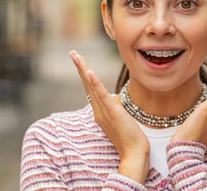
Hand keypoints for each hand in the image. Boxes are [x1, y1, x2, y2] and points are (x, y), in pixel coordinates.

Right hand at [69, 50, 149, 182]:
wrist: (134, 154)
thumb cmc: (130, 139)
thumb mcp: (121, 120)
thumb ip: (115, 111)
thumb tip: (115, 101)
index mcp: (100, 112)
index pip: (91, 89)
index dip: (84, 74)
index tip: (80, 62)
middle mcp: (98, 110)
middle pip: (87, 85)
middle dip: (79, 67)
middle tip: (72, 52)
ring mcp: (103, 111)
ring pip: (91, 86)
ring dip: (83, 69)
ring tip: (75, 56)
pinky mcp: (112, 112)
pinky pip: (101, 95)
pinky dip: (94, 83)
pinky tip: (88, 72)